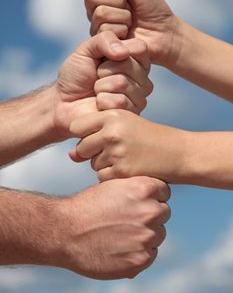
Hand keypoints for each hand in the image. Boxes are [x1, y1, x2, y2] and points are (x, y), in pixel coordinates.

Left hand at [52, 31, 151, 139]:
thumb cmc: (76, 76)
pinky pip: (119, 102)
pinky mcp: (132, 114)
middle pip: (130, 65)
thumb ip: (104, 40)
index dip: (117, 51)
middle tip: (96, 77)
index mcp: (134, 58)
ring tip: (97, 91)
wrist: (64, 103)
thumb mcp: (86, 49)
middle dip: (104, 70)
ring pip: (123, 84)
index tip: (102, 58)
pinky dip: (102, 101)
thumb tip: (122, 52)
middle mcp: (141, 77)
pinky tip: (99, 104)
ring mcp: (139, 96)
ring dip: (101, 87)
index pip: (140, 48)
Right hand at [54, 176, 170, 279]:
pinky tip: (120, 246)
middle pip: (163, 212)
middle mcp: (150, 211)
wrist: (65, 231)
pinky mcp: (141, 259)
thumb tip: (153, 192)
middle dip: (151, 214)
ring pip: (158, 234)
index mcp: (144, 189)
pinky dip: (139, 251)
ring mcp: (147, 237)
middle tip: (130, 219)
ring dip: (146, 234)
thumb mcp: (113, 184)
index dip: (153, 195)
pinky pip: (150, 254)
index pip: (164, 190)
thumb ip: (136, 187)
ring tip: (122, 233)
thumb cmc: (87, 206)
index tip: (141, 201)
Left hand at [69, 109, 187, 182]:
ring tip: (127, 158)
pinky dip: (113, 177)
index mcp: (112, 114)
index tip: (96, 139)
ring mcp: (116, 152)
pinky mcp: (121, 171)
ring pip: (92, 164)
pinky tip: (130, 169)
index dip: (83, 135)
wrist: (179, 153)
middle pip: (81, 148)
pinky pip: (102, 177)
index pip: (76, 126)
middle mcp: (111, 131)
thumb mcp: (125, 126)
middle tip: (116, 151)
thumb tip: (70, 155)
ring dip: (105, 165)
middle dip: (93, 153)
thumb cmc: (151, 138)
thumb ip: (96, 135)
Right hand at [78, 0, 180, 65]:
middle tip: (130, 6)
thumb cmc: (152, 7)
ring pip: (100, 13)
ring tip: (131, 21)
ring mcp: (97, 26)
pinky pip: (105, 30)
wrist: (163, 33)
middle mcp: (94, 8)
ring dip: (123, 16)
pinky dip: (123, 29)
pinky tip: (128, 33)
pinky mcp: (102, 42)